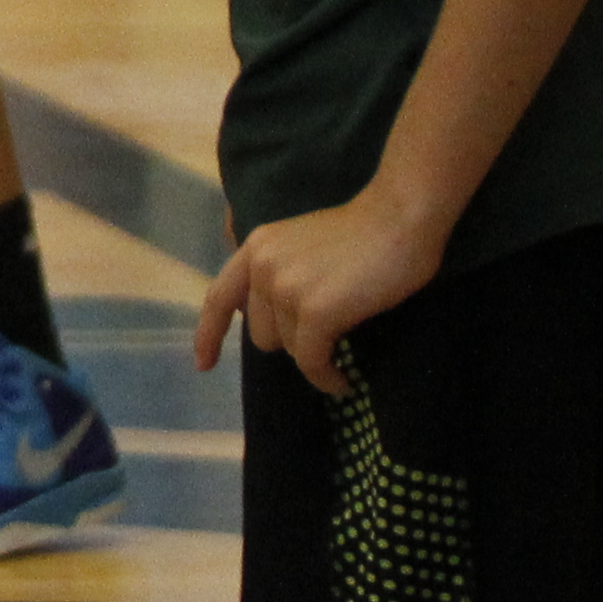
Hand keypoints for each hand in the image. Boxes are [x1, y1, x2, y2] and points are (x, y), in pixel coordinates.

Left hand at [195, 188, 446, 399]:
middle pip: (261, 332)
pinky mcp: (315, 311)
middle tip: (324, 334)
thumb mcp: (302, 245)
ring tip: (341, 346)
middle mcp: (262, 266)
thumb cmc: (363, 234)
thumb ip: (279, 272)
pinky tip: (342, 382)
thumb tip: (272, 320)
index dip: (209, 334)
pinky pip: (311, 362)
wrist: (399, 219)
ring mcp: (286, 288)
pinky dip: (326, 378)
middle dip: (291, 340)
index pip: (220, 297)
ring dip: (314, 355)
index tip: (203, 364)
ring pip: (289, 349)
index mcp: (256, 247)